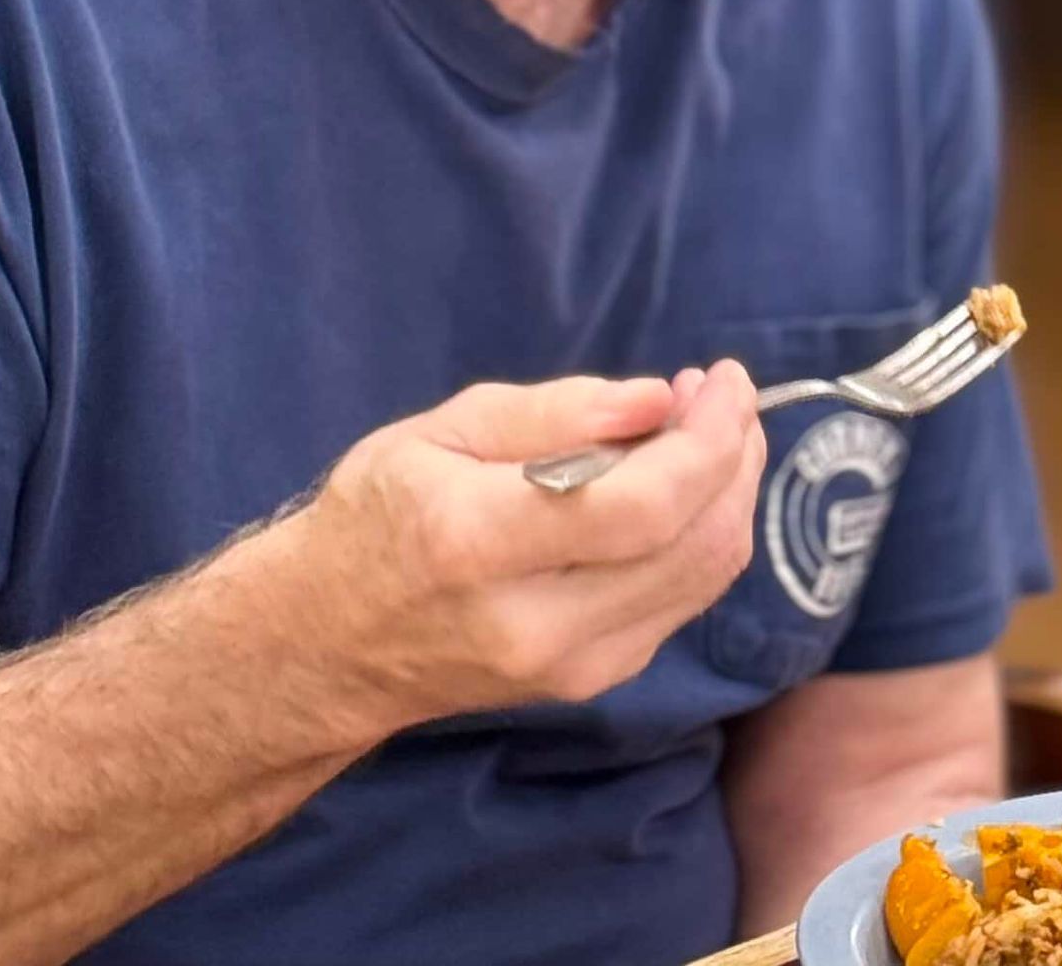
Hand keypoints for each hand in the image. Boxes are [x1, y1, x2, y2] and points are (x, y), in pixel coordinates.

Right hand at [286, 361, 764, 743]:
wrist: (328, 646)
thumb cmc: (374, 516)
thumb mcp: (442, 431)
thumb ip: (553, 414)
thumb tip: (656, 401)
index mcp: (484, 543)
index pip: (642, 506)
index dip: (708, 439)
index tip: (722, 378)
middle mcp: (539, 623)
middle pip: (693, 545)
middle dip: (733, 457)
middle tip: (718, 395)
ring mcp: (572, 668)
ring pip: (703, 578)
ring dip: (728, 493)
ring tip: (704, 429)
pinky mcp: (593, 683)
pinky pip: (681, 601)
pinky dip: (702, 534)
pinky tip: (678, 486)